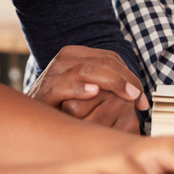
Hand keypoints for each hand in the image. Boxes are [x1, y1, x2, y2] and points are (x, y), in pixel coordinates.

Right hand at [26, 46, 147, 132]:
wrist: (30, 118)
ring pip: (87, 70)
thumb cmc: (63, 105)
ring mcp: (54, 74)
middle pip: (103, 62)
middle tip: (138, 98)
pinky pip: (64, 86)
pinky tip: (94, 93)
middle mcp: (65, 59)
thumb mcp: (87, 90)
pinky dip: (80, 88)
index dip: (130, 76)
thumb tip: (140, 97)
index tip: (143, 100)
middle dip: (125, 79)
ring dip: (111, 81)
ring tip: (127, 95)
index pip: (111, 58)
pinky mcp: (45, 91)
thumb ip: (107, 86)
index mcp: (76, 55)